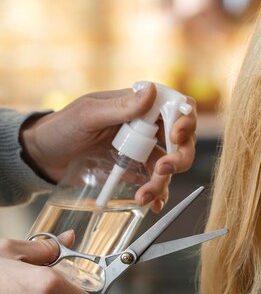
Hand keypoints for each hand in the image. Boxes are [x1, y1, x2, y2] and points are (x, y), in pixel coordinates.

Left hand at [19, 83, 196, 211]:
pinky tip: (152, 203)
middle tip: (165, 170)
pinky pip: (155, 181)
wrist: (41, 158)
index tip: (175, 135)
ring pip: (170, 164)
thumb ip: (120, 106)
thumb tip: (151, 90)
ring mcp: (142, 149)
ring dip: (164, 182)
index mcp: (138, 106)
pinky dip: (158, 193)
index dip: (185, 120)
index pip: (176, 106)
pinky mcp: (134, 170)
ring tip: (144, 196)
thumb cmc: (60, 128)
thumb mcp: (87, 115)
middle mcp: (146, 126)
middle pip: (182, 139)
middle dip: (180, 156)